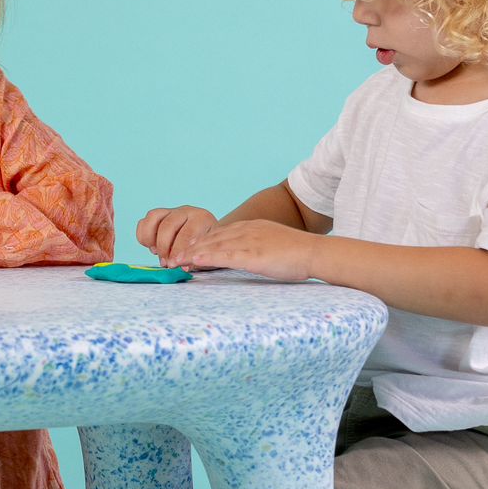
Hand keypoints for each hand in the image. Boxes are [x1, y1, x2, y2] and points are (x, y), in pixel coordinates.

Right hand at [137, 205, 218, 264]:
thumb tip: (183, 266)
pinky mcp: (159, 216)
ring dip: (151, 238)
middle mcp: (185, 211)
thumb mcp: (206, 252)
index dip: (179, 250)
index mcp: (201, 218)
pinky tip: (150, 247)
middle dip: (164, 247)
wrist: (206, 236)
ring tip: (155, 253)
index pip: (187, 232)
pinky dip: (143, 235)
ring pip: (153, 216)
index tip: (175, 265)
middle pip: (168, 225)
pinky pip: (144, 221)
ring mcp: (171, 211)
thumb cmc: (206, 246)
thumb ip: (195, 258)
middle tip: (166, 263)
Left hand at [178, 218, 320, 281]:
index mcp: (251, 228)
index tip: (185, 250)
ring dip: (192, 253)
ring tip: (175, 260)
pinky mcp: (253, 254)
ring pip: (214, 245)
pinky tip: (194, 259)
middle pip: (211, 238)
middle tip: (171, 257)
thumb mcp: (271, 243)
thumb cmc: (297, 253)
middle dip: (190, 248)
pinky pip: (225, 254)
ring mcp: (249, 241)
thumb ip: (255, 247)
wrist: (315, 252)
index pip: (219, 234)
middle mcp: (246, 231)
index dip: (200, 242)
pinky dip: (207, 256)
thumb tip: (244, 256)